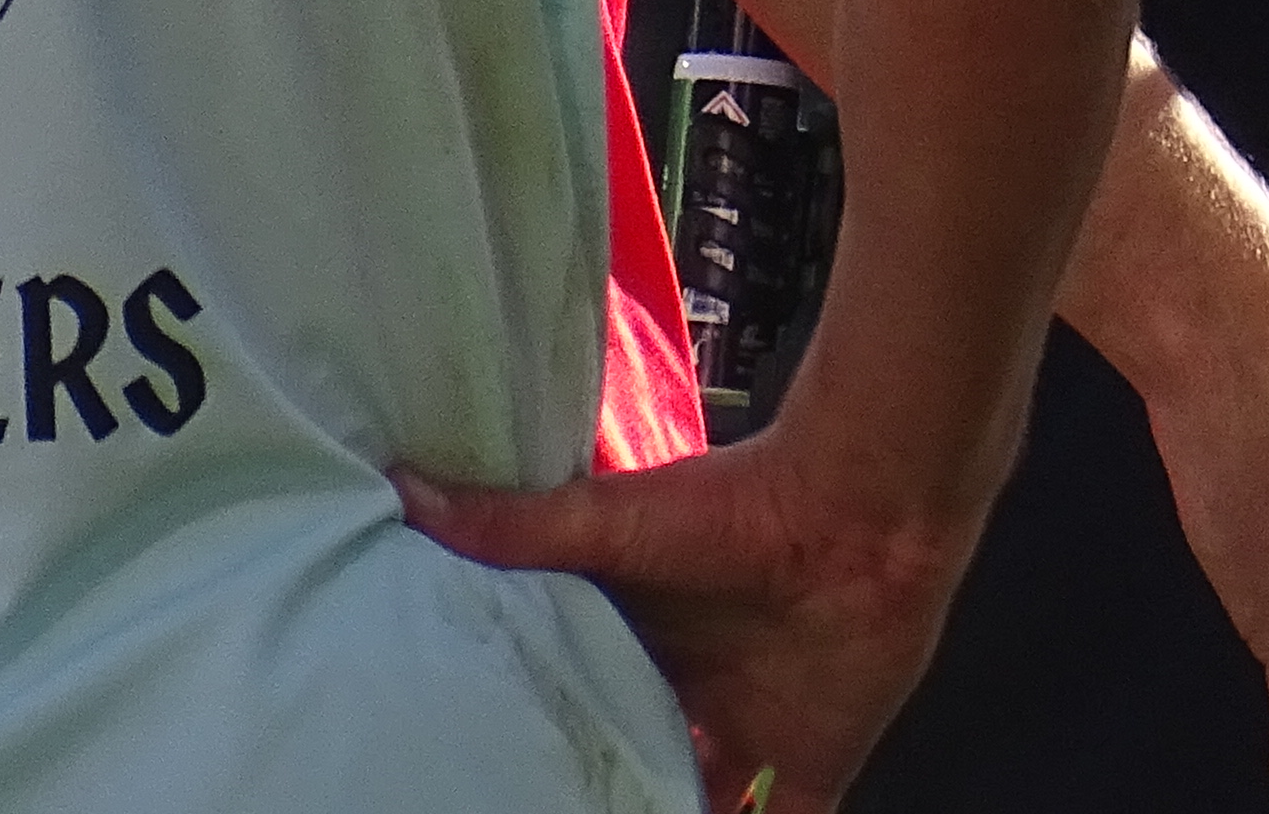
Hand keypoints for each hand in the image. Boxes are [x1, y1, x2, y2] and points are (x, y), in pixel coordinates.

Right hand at [402, 436, 971, 813]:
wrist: (863, 512)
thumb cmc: (738, 507)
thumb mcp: (608, 523)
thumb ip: (513, 526)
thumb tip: (404, 487)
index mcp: (635, 652)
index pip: (574, 722)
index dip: (536, 756)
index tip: (478, 777)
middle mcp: (684, 704)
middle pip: (624, 777)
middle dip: (589, 797)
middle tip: (528, 807)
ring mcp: (744, 745)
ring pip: (684, 812)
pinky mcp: (806, 776)